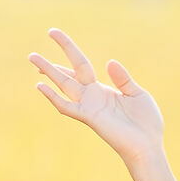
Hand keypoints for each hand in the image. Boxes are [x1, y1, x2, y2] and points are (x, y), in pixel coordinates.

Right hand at [30, 28, 164, 163]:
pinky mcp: (90, 117)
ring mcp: (88, 107)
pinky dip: (54, 97)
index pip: (79, 65)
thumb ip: (122, 78)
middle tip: (31, 55)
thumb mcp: (136, 93)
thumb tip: (109, 62)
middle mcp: (91, 97)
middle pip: (66, 75)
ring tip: (33, 59)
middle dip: (50, 65)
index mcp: (101, 89)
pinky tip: (41, 87)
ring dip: (48, 72)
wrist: (147, 146)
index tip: (53, 34)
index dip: (68, 49)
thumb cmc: (145, 123)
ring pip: (63, 85)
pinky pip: (68, 106)